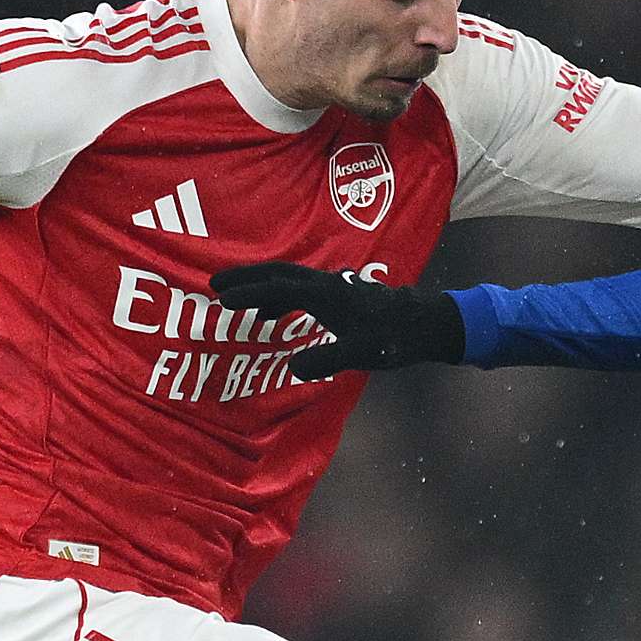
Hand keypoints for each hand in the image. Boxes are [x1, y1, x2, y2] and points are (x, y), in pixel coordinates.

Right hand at [207, 262, 462, 381]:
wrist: (426, 323)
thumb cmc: (394, 338)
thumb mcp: (360, 354)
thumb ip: (325, 360)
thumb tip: (291, 368)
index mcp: (327, 294)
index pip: (279, 289)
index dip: (248, 294)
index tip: (221, 300)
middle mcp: (327, 283)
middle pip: (278, 272)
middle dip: (246, 277)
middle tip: (214, 284)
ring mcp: (334, 285)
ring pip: (289, 278)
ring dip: (260, 286)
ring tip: (235, 302)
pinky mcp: (339, 293)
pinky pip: (300, 289)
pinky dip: (278, 297)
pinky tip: (271, 315)